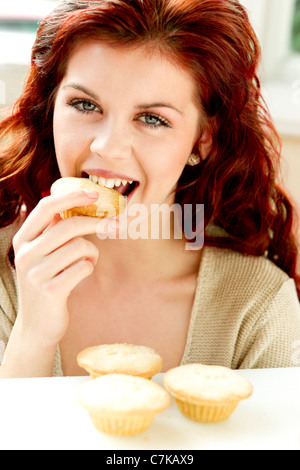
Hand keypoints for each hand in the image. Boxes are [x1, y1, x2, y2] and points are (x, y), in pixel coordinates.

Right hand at [12, 190, 99, 347]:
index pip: (45, 207)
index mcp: (23, 239)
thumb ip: (53, 231)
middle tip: (115, 224)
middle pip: (69, 225)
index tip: (94, 193)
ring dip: (91, 254)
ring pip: (79, 247)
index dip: (71, 196)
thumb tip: (78, 203)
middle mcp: (25, 253)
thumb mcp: (42, 255)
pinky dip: (89, 268)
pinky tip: (81, 275)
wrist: (37, 326)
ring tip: (86, 262)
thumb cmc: (47, 282)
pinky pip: (83, 267)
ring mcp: (36, 273)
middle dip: (97, 223)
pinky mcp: (50, 290)